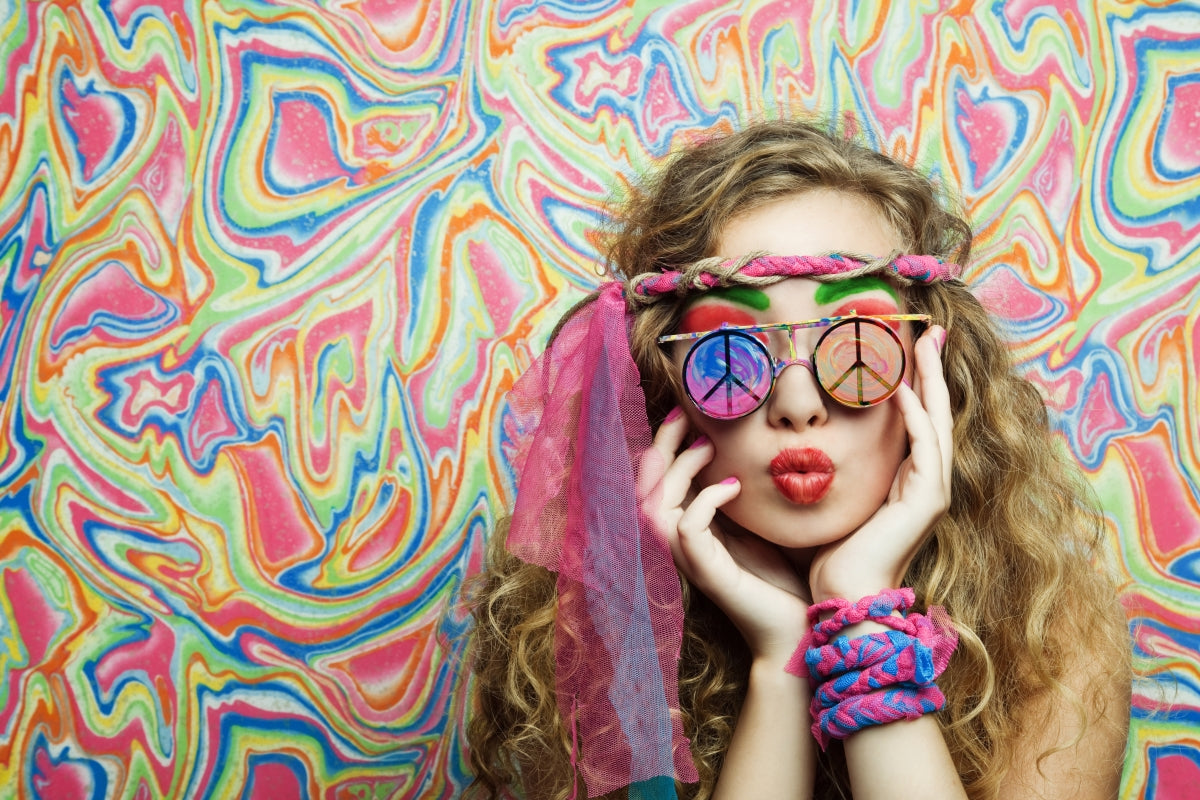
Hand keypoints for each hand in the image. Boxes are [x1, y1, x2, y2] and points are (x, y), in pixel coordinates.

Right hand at [642, 411, 809, 665]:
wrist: (800, 629)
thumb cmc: (781, 578)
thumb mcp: (757, 523)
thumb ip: (739, 493)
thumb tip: (748, 445)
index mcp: (686, 531)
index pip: (654, 482)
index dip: (662, 446)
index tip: (685, 411)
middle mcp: (678, 545)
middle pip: (643, 488)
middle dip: (660, 445)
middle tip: (686, 412)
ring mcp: (688, 560)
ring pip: (654, 505)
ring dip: (678, 469)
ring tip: (709, 445)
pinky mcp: (706, 573)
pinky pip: (686, 527)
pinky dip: (705, 500)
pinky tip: (733, 486)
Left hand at [808, 326, 953, 602]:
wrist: (844, 595)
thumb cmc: (832, 555)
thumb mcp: (837, 498)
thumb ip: (839, 467)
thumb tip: (814, 438)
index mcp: (908, 481)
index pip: (918, 420)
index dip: (917, 383)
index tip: (909, 348)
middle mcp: (927, 483)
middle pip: (936, 412)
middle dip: (934, 371)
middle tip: (932, 331)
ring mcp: (931, 492)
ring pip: (936, 421)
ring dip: (930, 380)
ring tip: (923, 343)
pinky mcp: (926, 501)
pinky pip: (923, 446)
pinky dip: (914, 416)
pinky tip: (902, 388)